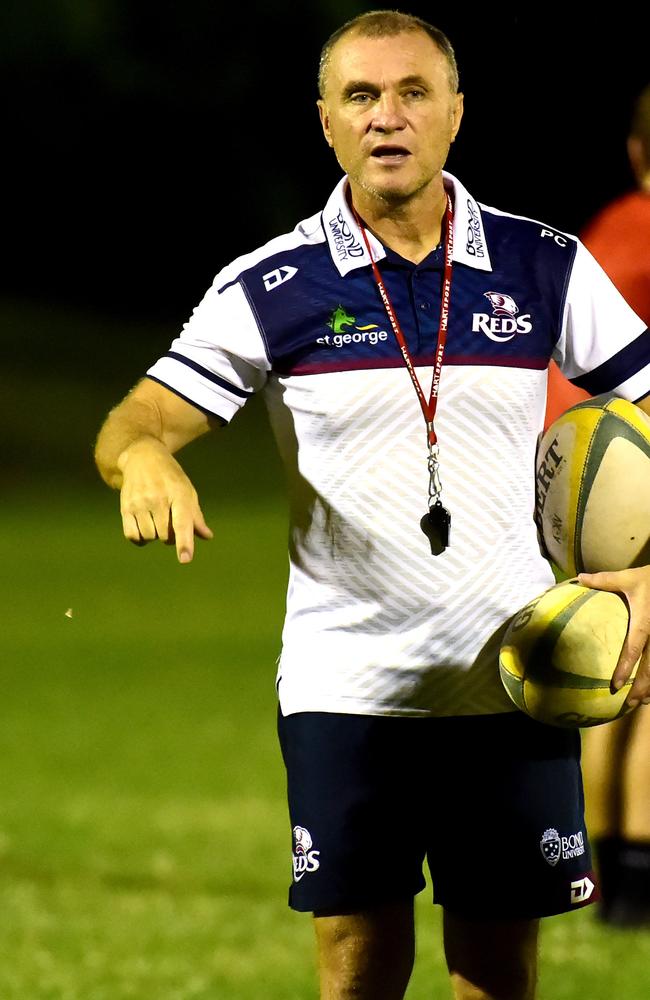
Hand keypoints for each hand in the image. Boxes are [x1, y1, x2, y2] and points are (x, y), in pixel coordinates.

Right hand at [118, 438, 212, 562]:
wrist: (142, 457)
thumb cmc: (170, 477)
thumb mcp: (187, 490)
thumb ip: (196, 515)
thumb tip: (207, 536)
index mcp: (179, 494)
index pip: (182, 522)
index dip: (184, 542)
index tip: (185, 559)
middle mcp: (158, 498)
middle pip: (166, 536)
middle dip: (171, 536)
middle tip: (171, 522)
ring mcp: (140, 503)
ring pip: (149, 537)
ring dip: (155, 536)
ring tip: (157, 521)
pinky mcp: (125, 507)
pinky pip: (132, 536)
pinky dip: (140, 539)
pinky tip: (145, 528)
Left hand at [578, 566, 649, 706]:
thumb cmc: (649, 579)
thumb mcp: (628, 577)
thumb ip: (604, 580)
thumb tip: (578, 579)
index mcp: (644, 622)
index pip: (634, 648)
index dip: (625, 667)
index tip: (616, 684)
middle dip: (642, 687)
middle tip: (630, 704)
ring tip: (642, 703)